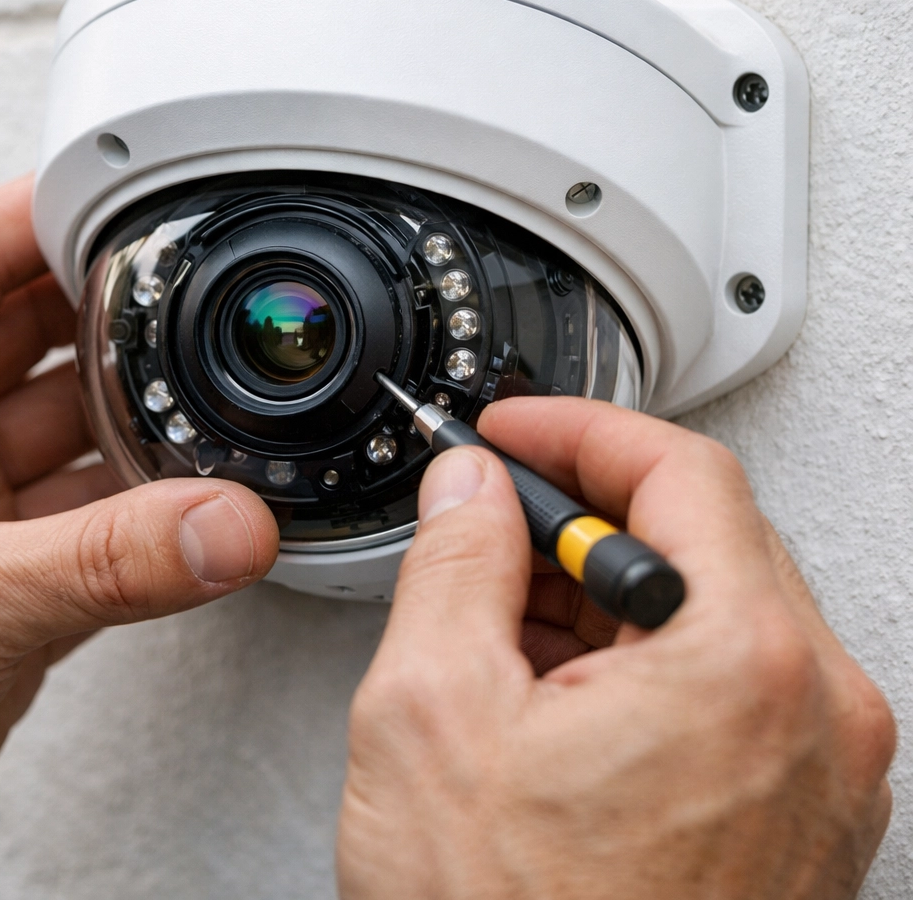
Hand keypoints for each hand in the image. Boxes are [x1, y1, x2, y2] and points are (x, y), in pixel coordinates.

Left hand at [0, 176, 281, 828]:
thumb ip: (111, 560)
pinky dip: (130, 505)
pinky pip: (74, 502)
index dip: (53, 216)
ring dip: (128, 420)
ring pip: (58, 419)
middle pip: (25, 328)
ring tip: (203, 415)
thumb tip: (226, 524)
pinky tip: (181, 503)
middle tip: (195, 310)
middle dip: (109, 322)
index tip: (136, 203)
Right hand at [338, 398, 894, 898]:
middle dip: (581, 523)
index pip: (680, 471)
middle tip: (490, 536)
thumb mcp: (432, 714)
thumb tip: (469, 492)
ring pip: (718, 619)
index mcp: (745, 665)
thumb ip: (453, 564)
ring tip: (504, 644)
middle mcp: (818, 717)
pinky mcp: (804, 825)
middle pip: (707, 542)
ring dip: (607, 602)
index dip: (578, 431)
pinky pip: (732, 696)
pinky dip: (644, 672)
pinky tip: (557, 709)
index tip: (515, 432)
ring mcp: (824, 779)